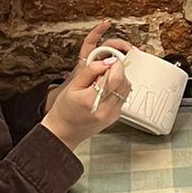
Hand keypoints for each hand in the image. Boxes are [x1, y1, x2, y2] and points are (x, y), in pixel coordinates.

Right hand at [43, 21, 133, 150]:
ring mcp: (112, 114)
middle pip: (123, 82)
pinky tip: (105, 90)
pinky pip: (123, 97)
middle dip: (117, 71)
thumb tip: (107, 61)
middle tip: (104, 70)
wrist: (64, 131)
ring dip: (119, 80)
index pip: (115, 77)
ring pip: (126, 89)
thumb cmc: (64, 110)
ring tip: (103, 81)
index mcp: (91, 100)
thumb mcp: (72, 86)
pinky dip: (117, 89)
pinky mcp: (116, 116)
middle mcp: (105, 109)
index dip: (115, 65)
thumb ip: (90, 71)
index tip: (109, 61)